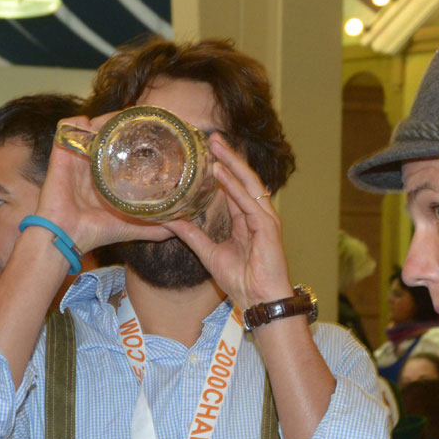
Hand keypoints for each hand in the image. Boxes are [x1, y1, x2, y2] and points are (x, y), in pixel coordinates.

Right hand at [37, 114, 173, 251]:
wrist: (68, 237)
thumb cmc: (95, 232)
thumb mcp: (132, 227)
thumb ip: (156, 226)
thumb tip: (184, 226)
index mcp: (106, 176)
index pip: (122, 148)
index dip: (136, 136)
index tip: (153, 130)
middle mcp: (92, 163)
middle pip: (108, 132)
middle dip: (123, 123)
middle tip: (140, 120)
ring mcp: (77, 157)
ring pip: (91, 125)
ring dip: (106, 119)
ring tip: (123, 119)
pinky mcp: (61, 154)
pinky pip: (67, 127)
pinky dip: (80, 121)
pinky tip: (97, 124)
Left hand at [164, 133, 292, 308]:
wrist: (260, 301)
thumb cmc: (242, 281)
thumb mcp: (209, 253)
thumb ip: (192, 235)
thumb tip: (170, 221)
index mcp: (246, 220)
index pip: (233, 187)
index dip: (221, 168)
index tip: (207, 152)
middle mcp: (257, 214)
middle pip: (242, 179)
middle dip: (228, 157)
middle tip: (212, 137)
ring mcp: (265, 219)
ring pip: (248, 184)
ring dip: (231, 164)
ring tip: (216, 146)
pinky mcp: (268, 227)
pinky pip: (248, 201)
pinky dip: (234, 187)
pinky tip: (221, 173)